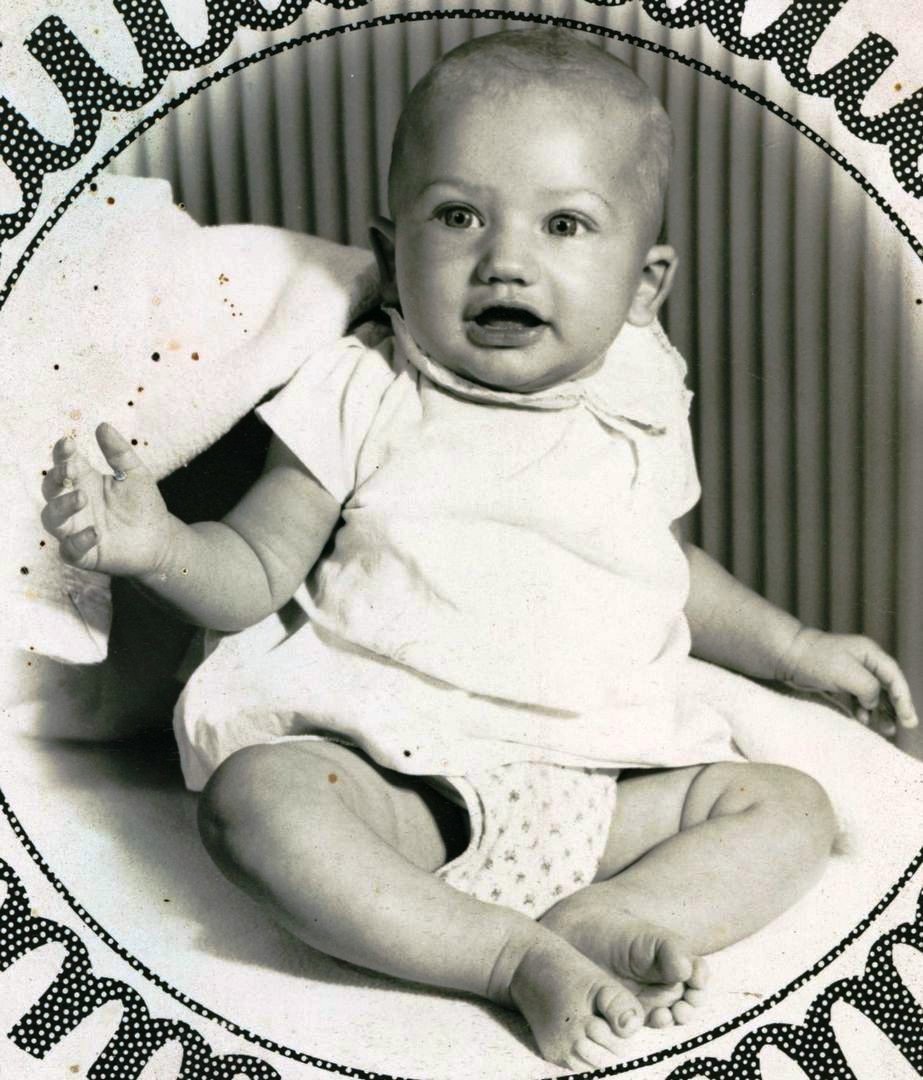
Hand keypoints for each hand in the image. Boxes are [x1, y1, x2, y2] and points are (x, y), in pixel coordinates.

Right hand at [41, 423, 173, 577]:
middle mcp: (74, 504)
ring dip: (62, 506)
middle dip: (56, 478)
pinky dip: (78, 541)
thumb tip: (102, 425)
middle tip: (70, 470)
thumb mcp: (135, 474)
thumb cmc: (143, 504)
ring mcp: (75, 528)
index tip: (68, 443)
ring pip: (52, 518)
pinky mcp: (84, 554)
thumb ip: (119, 452)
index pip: (63, 463)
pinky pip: (70, 549)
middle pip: (50, 489)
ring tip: (82, 498)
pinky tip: (95, 532)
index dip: (61, 454)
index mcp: (83, 481)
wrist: (160, 539)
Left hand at [778, 627, 918, 737]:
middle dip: (896, 707)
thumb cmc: (816, 660)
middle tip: (903, 727)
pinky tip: (863, 721)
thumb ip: (869, 688)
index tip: (909, 719)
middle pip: (887, 686)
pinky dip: (863, 710)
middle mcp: (862, 660)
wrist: (786, 655)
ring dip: (880, 712)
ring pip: (872, 694)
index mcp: (869, 653)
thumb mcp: (848, 674)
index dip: (904, 698)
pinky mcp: (837, 680)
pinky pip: (857, 697)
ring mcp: (849, 670)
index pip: (894, 676)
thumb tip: (874, 702)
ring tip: (885, 730)